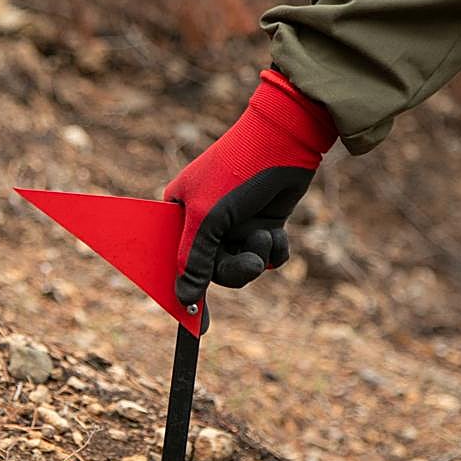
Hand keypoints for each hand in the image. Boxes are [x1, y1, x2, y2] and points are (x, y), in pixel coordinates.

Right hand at [164, 69, 336, 307]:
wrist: (284, 140)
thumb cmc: (235, 173)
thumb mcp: (208, 220)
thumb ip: (193, 260)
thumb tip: (184, 300)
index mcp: (181, 214)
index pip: (176, 260)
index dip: (185, 285)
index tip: (193, 320)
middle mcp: (206, 221)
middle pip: (212, 269)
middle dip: (234, 269)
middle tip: (249, 264)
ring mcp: (236, 223)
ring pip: (241, 265)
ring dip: (255, 257)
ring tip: (264, 236)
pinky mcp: (263, 223)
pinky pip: (265, 256)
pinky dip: (273, 249)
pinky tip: (277, 232)